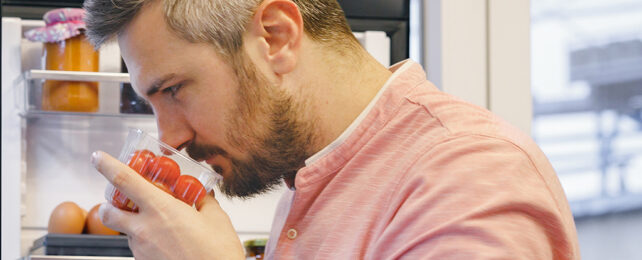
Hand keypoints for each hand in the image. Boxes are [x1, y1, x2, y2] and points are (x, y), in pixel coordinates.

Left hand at [91, 151, 244, 259]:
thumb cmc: (217, 254)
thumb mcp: (217, 219)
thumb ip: (205, 201)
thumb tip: (203, 194)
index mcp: (161, 210)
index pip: (125, 180)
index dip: (107, 165)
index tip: (97, 157)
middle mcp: (144, 229)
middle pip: (108, 210)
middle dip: (108, 203)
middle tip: (121, 198)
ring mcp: (141, 249)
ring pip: (124, 230)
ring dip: (132, 223)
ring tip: (156, 223)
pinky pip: (138, 247)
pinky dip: (146, 240)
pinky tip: (166, 241)